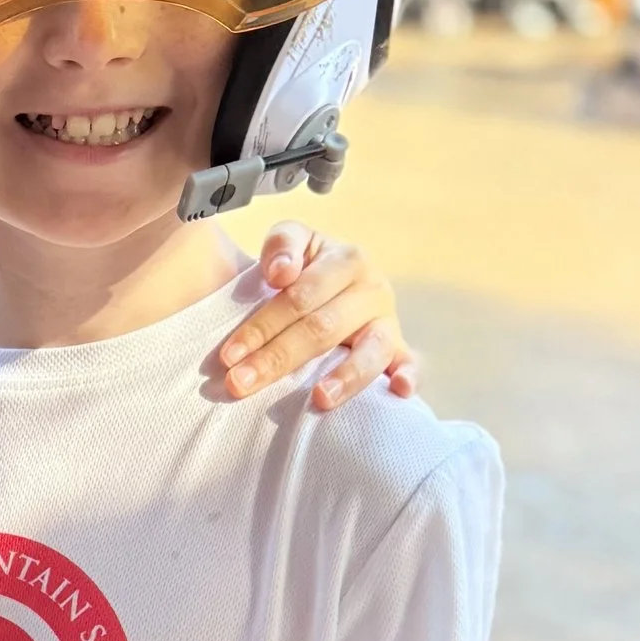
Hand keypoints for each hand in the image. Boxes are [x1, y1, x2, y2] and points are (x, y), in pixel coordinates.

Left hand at [212, 224, 420, 412]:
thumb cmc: (306, 267)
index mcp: (346, 260)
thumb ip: (283, 244)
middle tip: (240, 384)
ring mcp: (388, 323)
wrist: (336, 285)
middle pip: (323, 329)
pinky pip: (410, 364)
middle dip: (278, 358)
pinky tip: (399, 391)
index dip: (262, 325)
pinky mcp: (398, 350)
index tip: (229, 355)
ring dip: (345, 378)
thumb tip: (281, 273)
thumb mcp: (293, 242)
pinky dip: (409, 376)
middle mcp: (373, 289)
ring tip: (319, 399)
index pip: (300, 297)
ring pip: (370, 352)